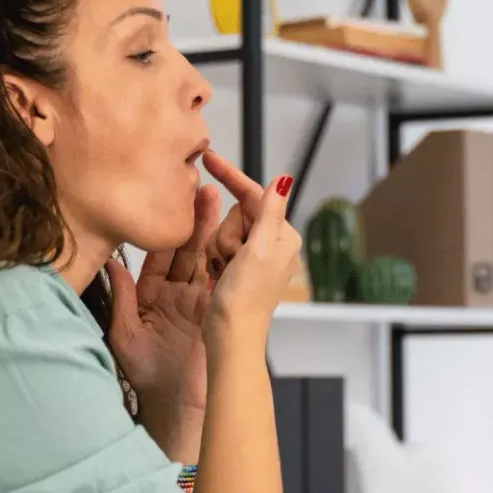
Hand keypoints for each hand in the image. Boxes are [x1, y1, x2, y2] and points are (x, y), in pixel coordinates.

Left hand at [105, 185, 219, 459]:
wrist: (175, 406)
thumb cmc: (145, 377)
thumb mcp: (123, 333)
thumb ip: (120, 297)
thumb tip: (112, 262)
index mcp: (151, 297)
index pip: (158, 255)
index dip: (163, 228)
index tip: (166, 202)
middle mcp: (177, 295)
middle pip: (186, 249)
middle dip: (193, 219)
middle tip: (200, 188)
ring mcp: (199, 302)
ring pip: (206, 258)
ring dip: (212, 229)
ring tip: (218, 199)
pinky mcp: (216, 311)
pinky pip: (220, 277)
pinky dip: (225, 255)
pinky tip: (231, 232)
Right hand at [201, 150, 301, 341]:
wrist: (231, 335)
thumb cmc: (245, 297)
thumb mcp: (259, 249)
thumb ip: (270, 212)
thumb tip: (284, 179)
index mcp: (283, 236)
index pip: (255, 196)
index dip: (231, 176)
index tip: (209, 157)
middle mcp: (273, 244)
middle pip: (236, 213)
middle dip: (225, 233)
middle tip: (228, 258)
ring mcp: (256, 257)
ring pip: (224, 230)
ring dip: (218, 249)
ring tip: (223, 271)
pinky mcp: (240, 269)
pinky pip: (218, 248)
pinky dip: (215, 259)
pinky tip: (219, 276)